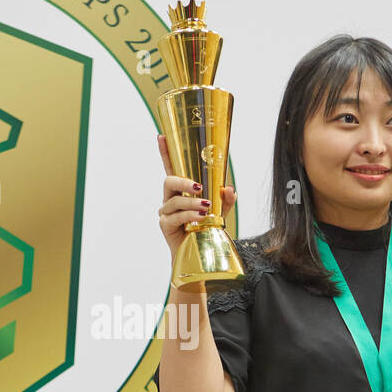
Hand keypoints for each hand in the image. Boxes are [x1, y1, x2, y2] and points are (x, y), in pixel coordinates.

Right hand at [156, 134, 235, 259]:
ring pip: (175, 199)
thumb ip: (226, 200)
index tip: (161, 136)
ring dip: (192, 203)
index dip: (165, 152)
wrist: (202, 256)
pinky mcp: (165, 225)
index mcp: (182, 191)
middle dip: (184, 181)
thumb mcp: (221, 213)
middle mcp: (170, 199)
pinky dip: (190, 215)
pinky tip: (200, 219)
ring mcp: (166, 212)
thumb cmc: (207, 231)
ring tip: (207, 208)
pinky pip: (176, 216)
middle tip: (200, 187)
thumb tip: (229, 189)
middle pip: (169, 180)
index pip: (172, 168)